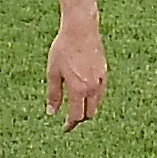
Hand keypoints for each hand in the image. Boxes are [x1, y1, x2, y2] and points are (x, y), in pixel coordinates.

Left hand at [46, 16, 106, 130]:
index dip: (70, 124)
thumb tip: (52, 113)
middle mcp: (92, 88)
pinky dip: (93, 98)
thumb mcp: (53, 72)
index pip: (76, 116)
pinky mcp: (104, 72)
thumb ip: (53, 94)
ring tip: (77, 105)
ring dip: (88, 108)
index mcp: (78, 89)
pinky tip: (85, 92)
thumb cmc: (63, 48)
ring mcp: (101, 80)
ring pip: (96, 104)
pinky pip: (100, 92)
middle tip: (70, 118)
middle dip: (80, 118)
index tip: (64, 128)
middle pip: (89, 113)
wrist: (81, 29)